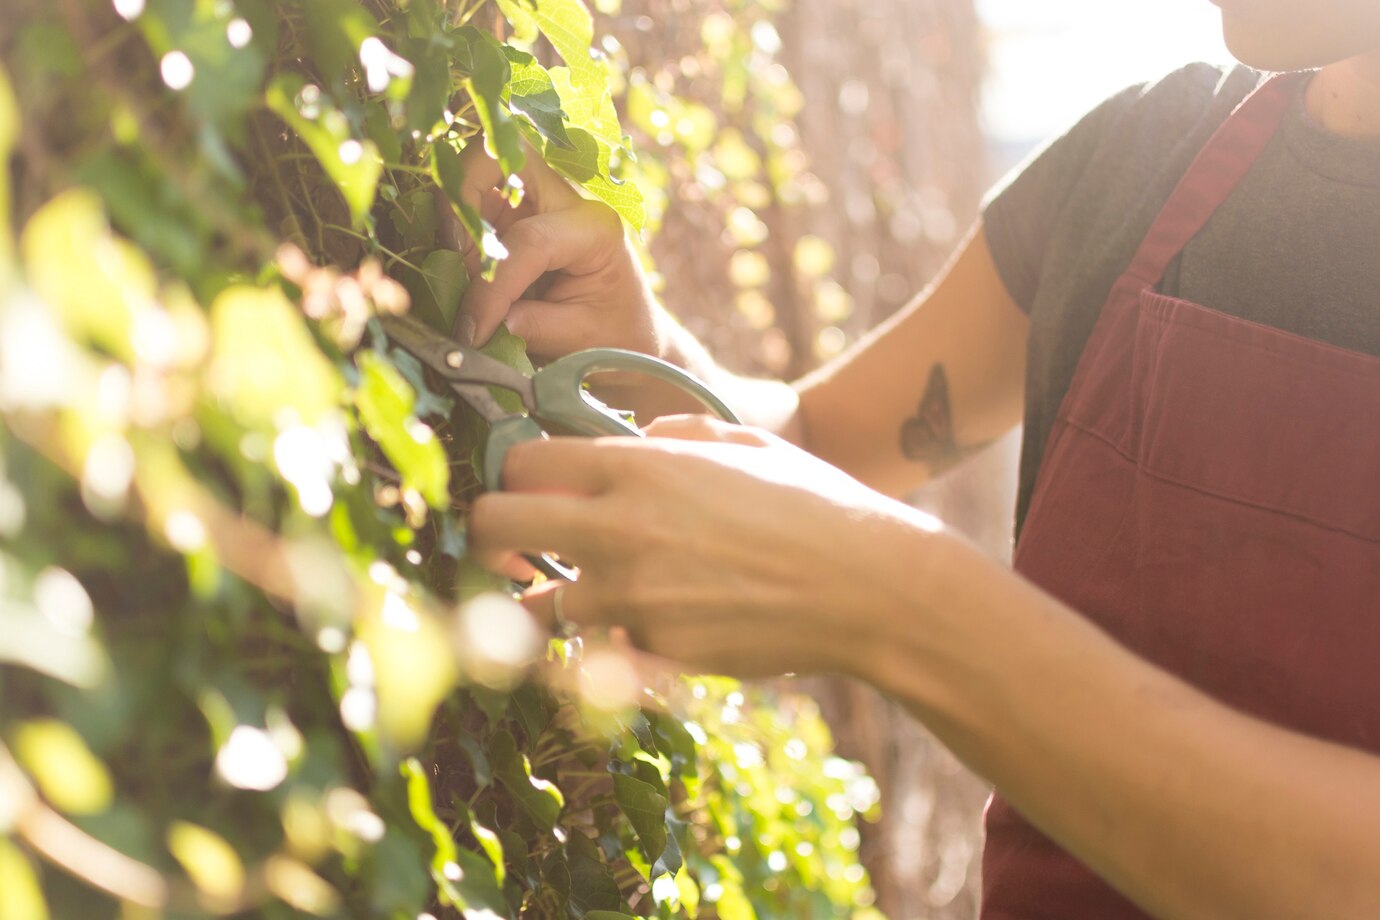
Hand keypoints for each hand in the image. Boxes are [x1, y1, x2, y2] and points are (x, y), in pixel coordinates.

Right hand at [439, 142, 660, 358]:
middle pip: (499, 155)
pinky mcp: (514, 211)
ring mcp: (536, 199)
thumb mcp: (580, 338)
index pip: (529, 241)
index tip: (472, 330)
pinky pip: (473, 196)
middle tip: (456, 258)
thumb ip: (531, 327)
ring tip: (458, 266)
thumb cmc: (615, 333)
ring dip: (455, 209)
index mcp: (594, 229)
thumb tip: (478, 322)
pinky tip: (461, 263)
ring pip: (479, 166)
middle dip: (462, 196)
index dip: (491, 287)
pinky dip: (456, 220)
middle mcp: (565, 199)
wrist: (631, 332)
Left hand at [466, 415, 943, 677]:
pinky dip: (613, 643)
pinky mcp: (652, 654)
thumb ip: (676, 431)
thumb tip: (638, 437)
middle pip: (496, 526)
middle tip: (512, 546)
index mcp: (637, 468)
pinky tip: (654, 626)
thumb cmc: (812, 502)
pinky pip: (602, 649)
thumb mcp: (744, 441)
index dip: (516, 473)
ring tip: (594, 593)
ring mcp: (630, 599)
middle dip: (490, 534)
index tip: (529, 486)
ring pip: (538, 605)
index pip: (521, 463)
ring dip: (554, 600)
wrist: (865, 586)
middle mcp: (618, 530)